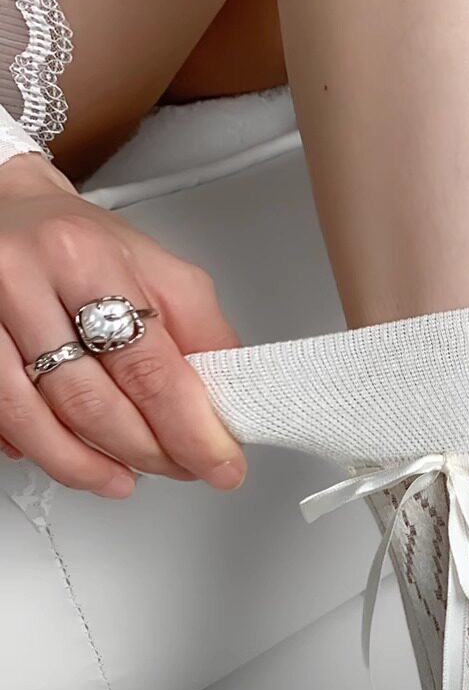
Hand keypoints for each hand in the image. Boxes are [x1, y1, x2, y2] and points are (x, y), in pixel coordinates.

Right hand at [0, 152, 245, 495]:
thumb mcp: (160, 270)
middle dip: (147, 452)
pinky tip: (71, 456)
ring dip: (88, 464)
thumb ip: (202, 334)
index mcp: (85, 259)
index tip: (220, 462)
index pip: (148, 367)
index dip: (189, 430)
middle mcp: (22, 282)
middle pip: (92, 401)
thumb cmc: (83, 243)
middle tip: (181, 468)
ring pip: (34, 417)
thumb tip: (226, 404)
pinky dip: (38, 447)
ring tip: (125, 478)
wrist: (9, 210)